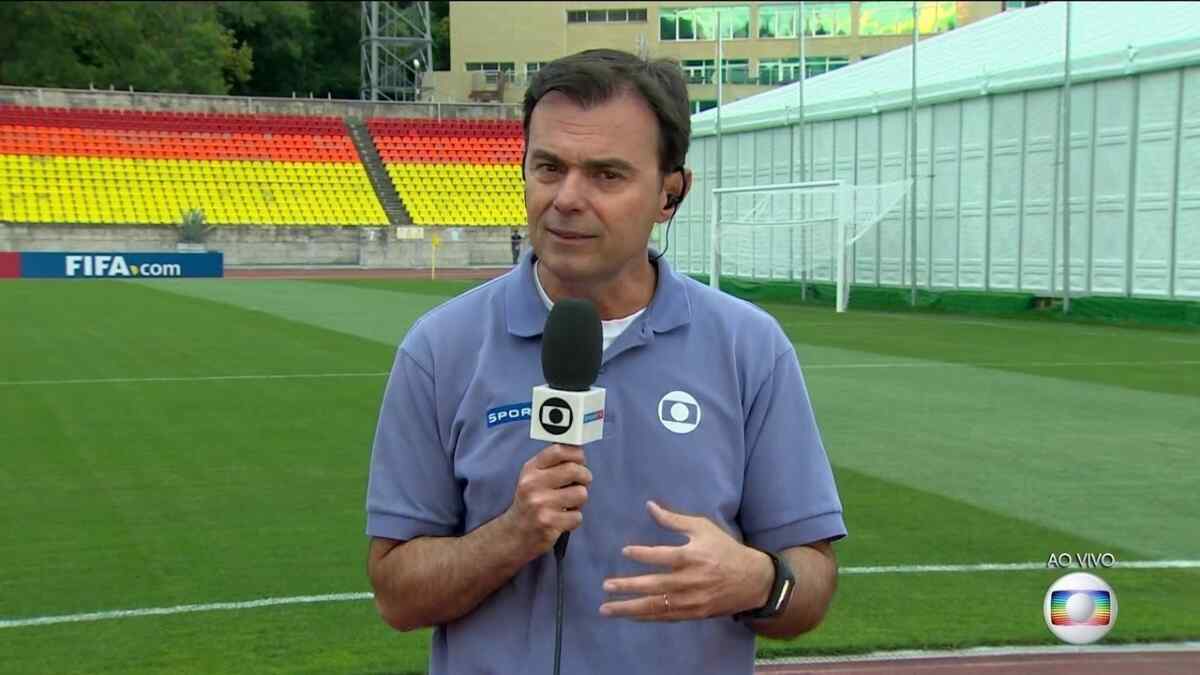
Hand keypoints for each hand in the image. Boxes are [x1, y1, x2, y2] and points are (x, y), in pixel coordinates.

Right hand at [502, 444, 591, 558]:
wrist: (514, 533)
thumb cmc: (530, 502)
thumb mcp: (533, 478)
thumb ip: (553, 464)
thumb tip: (579, 450)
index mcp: (530, 470)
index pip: (558, 450)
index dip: (576, 454)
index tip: (580, 461)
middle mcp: (532, 484)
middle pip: (574, 470)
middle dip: (585, 477)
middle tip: (581, 484)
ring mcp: (540, 504)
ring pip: (581, 494)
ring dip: (579, 501)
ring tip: (568, 504)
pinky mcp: (548, 523)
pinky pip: (578, 516)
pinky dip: (574, 519)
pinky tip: (562, 519)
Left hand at [599, 501, 773, 621]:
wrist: (753, 580)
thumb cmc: (724, 549)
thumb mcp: (703, 527)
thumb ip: (674, 519)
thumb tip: (649, 505)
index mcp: (691, 556)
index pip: (660, 555)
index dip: (641, 554)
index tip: (623, 552)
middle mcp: (690, 580)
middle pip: (653, 585)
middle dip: (627, 587)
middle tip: (606, 586)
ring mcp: (691, 600)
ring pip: (655, 606)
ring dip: (629, 608)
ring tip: (606, 608)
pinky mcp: (693, 614)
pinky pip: (665, 617)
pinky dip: (646, 617)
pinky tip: (629, 615)